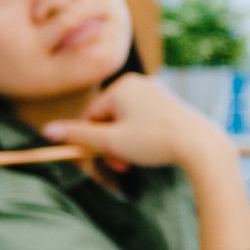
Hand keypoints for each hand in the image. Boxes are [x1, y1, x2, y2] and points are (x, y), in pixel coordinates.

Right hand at [42, 73, 228, 172]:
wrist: (202, 146)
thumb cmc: (155, 141)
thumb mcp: (111, 142)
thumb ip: (79, 136)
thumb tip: (47, 130)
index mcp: (122, 86)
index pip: (91, 115)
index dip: (90, 140)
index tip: (97, 159)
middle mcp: (141, 83)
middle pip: (109, 118)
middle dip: (110, 144)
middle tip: (118, 165)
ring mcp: (159, 93)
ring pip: (128, 122)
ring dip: (124, 144)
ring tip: (131, 162)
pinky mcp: (173, 106)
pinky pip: (146, 121)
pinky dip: (142, 138)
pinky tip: (150, 152)